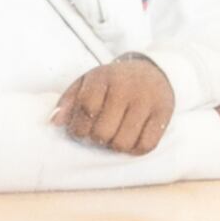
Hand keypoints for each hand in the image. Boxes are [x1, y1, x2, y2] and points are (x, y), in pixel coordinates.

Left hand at [54, 55, 175, 155]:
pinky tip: (131, 140)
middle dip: (96, 138)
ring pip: (123, 143)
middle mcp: (127, 88)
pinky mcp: (164, 113)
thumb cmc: (114, 82)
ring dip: (115, 145)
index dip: (78, 127)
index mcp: (104, 78)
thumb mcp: (88, 82)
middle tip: (99, 132)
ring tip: (115, 135)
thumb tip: (55, 122)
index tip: (80, 130)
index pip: (86, 109)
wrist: (153, 71)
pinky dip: (135, 149)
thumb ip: (68, 100)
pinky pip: (146, 145)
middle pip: (103, 132)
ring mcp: (148, 101)